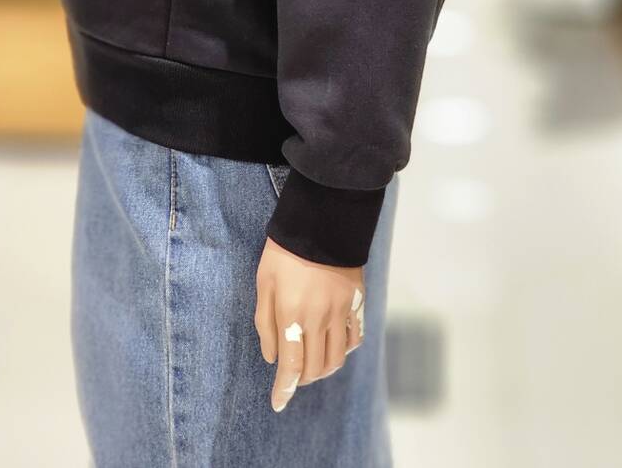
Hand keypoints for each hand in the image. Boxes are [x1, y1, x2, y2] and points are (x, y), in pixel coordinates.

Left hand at [254, 236, 364, 412]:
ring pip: (337, 358)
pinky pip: (355, 337)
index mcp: (292, 314)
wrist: (322, 219)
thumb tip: (271, 358)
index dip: (284, 390)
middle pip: (315, 368)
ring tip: (312, 363)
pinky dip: (345, 349)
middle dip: (302, 379)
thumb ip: (265, 323)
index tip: (278, 403)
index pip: (290, 366)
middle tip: (292, 375)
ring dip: (323, 369)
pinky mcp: (357, 301)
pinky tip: (334, 345)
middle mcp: (319, 318)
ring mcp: (341, 311)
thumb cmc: (284, 250)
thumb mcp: (264, 282)